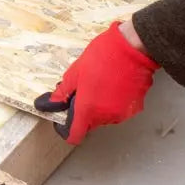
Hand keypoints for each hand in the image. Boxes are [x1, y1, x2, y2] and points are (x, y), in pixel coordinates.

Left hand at [34, 22, 158, 144]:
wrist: (132, 49)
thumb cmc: (102, 57)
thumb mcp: (74, 72)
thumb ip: (61, 93)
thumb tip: (49, 104)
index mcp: (88, 109)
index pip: (74, 135)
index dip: (65, 129)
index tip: (62, 118)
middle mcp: (106, 117)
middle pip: (89, 124)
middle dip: (81, 111)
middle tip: (80, 90)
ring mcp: (122, 114)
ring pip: (103, 117)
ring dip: (97, 106)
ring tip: (98, 84)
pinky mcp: (135, 108)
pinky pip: (117, 111)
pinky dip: (111, 103)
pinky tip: (111, 85)